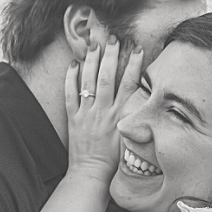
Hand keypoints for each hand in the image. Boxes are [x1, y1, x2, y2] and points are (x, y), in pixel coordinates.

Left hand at [64, 37, 141, 183]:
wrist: (92, 173)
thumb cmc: (114, 158)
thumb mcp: (130, 135)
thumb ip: (134, 116)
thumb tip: (142, 97)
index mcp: (120, 115)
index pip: (129, 84)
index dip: (134, 65)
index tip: (136, 49)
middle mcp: (103, 112)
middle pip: (107, 77)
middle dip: (110, 55)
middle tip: (113, 38)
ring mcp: (86, 114)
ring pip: (88, 82)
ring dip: (91, 61)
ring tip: (94, 44)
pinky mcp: (72, 119)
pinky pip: (69, 95)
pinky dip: (70, 79)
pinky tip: (72, 64)